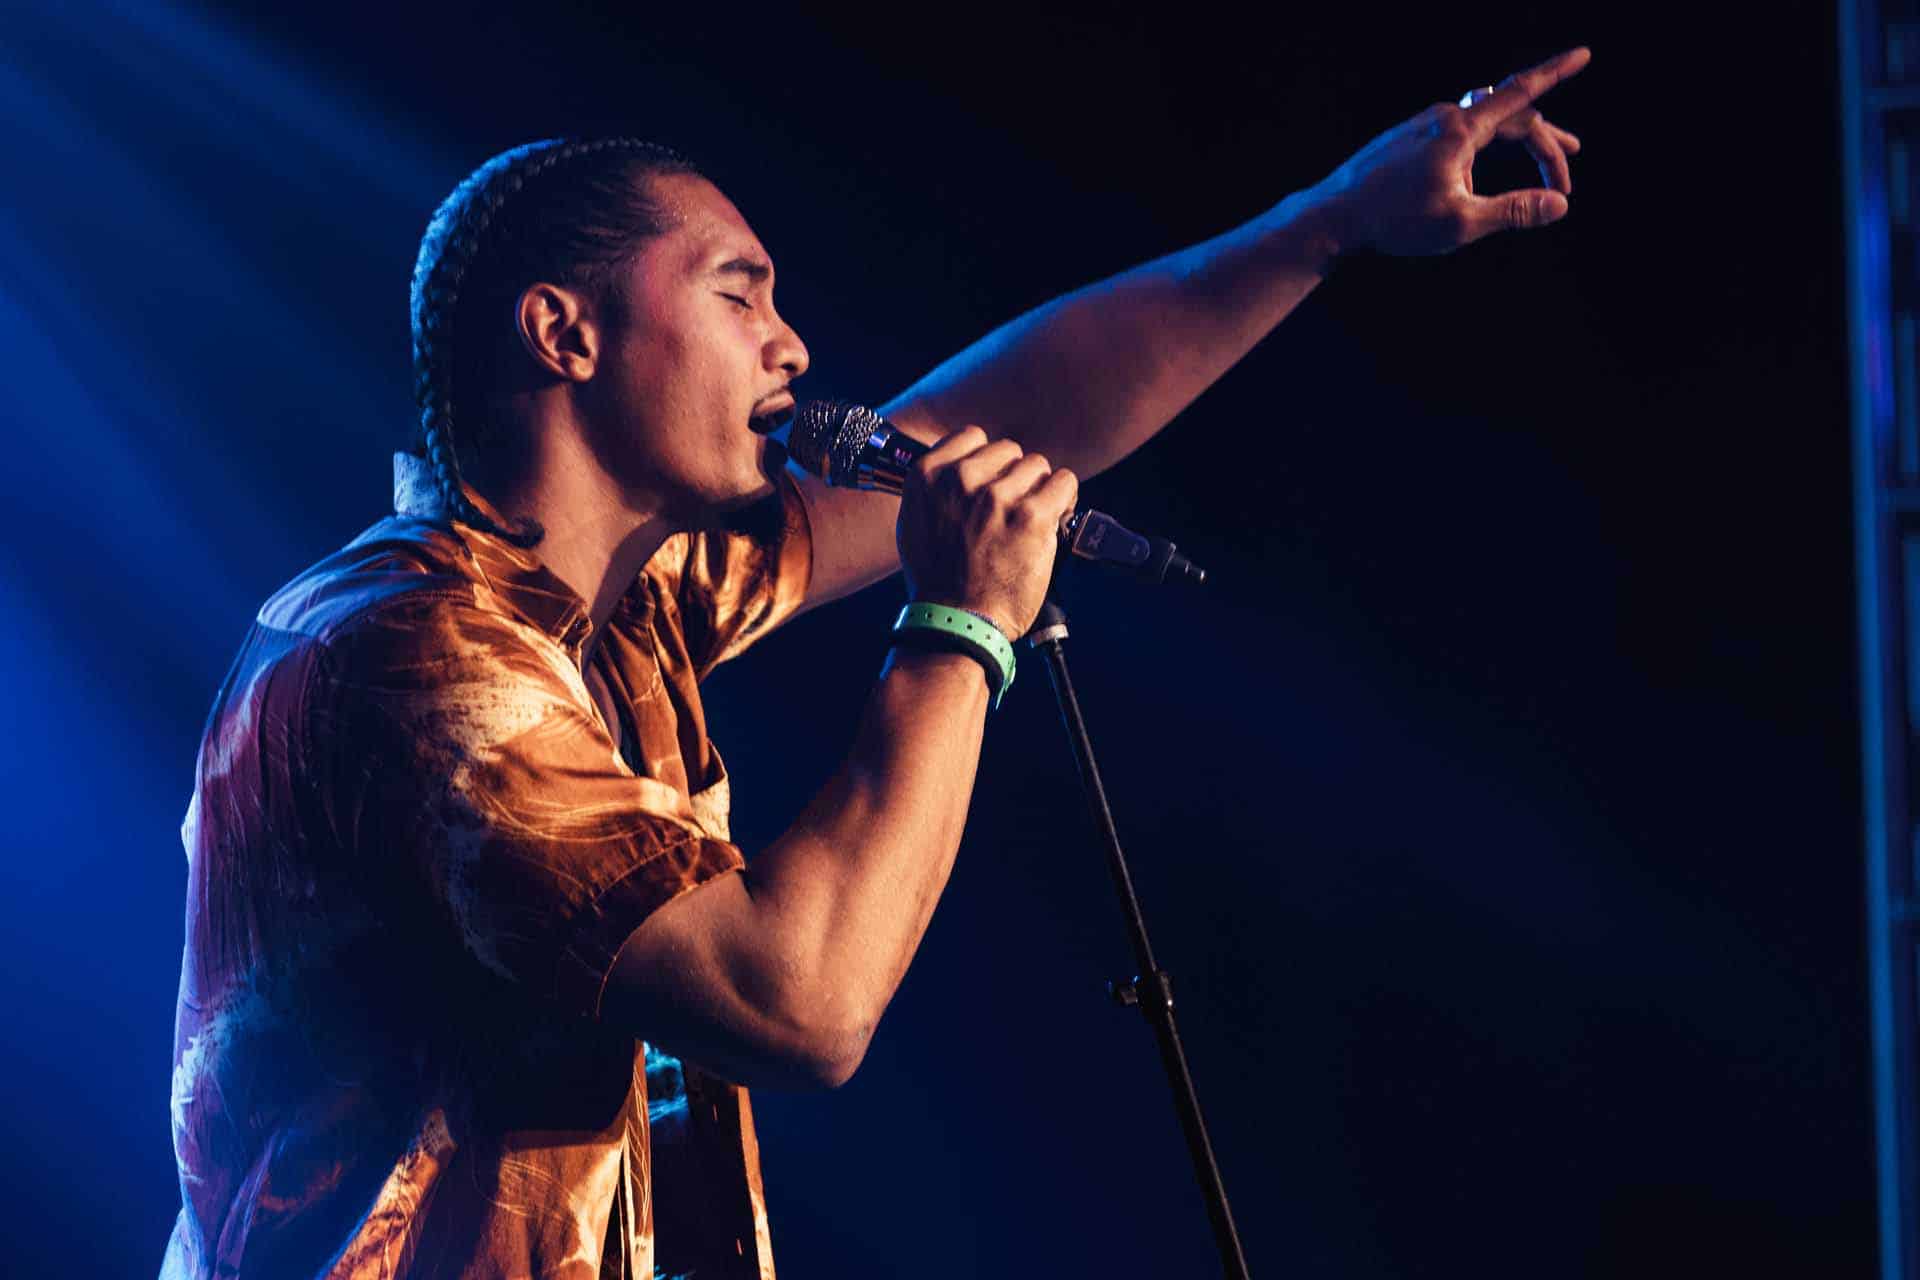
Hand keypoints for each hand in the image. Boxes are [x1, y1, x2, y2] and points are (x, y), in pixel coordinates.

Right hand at [895, 426, 1078, 640]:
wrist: (957, 621)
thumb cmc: (937, 580)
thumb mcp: (913, 522)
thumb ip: (936, 488)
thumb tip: (961, 466)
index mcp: (928, 476)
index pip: (973, 437)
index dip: (988, 462)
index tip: (992, 484)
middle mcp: (960, 480)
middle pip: (1009, 451)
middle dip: (1014, 478)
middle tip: (1010, 512)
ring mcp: (996, 497)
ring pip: (1037, 466)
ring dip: (1039, 491)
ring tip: (1029, 522)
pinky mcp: (1031, 517)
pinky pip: (1064, 483)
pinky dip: (1064, 500)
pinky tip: (1052, 521)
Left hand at [1307, 46, 1589, 255]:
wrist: (1332, 216)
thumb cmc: (1393, 221)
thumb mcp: (1462, 223)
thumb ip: (1514, 211)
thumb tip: (1558, 206)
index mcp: (1461, 129)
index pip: (1521, 94)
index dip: (1556, 73)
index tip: (1583, 54)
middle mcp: (1443, 118)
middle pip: (1510, 117)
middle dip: (1544, 143)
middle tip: (1567, 173)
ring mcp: (1422, 126)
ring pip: (1484, 125)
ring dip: (1515, 144)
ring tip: (1539, 168)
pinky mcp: (1407, 140)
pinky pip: (1457, 135)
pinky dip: (1483, 151)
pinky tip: (1473, 180)